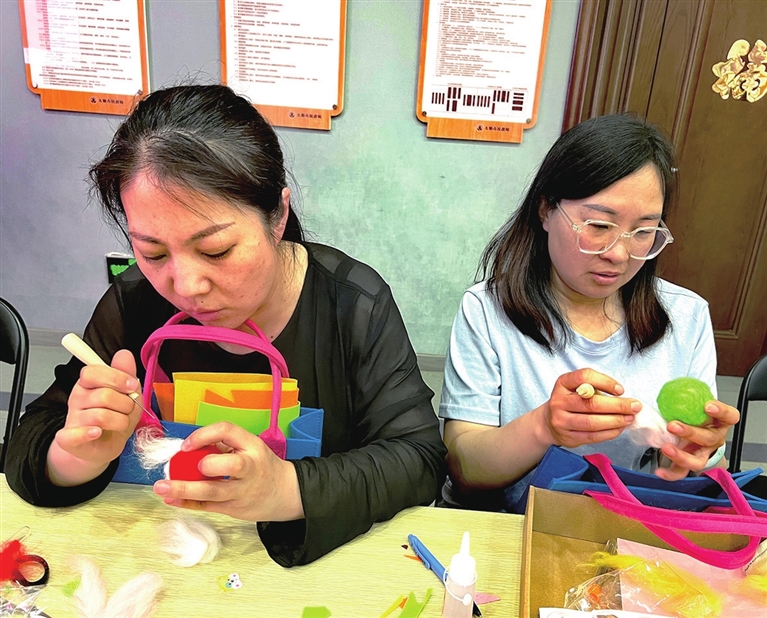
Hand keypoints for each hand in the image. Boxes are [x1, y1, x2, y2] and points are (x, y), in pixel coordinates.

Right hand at [53, 349, 142, 466]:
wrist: (105, 445)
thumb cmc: (116, 417)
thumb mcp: (127, 393)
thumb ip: (126, 373)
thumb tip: (124, 354)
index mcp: (88, 383)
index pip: (93, 372)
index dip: (116, 377)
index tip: (132, 386)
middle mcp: (78, 398)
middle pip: (103, 395)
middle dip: (126, 404)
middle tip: (128, 409)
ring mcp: (72, 419)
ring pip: (100, 416)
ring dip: (120, 421)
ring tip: (120, 423)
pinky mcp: (69, 439)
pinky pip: (73, 435)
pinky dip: (87, 433)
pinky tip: (97, 432)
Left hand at [152, 422, 303, 521]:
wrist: (285, 492)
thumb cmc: (260, 465)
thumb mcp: (249, 447)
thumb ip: (223, 445)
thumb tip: (187, 448)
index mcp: (252, 446)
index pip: (228, 431)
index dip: (204, 435)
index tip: (186, 445)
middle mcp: (250, 468)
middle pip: (230, 465)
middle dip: (207, 465)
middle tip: (188, 466)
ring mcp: (242, 491)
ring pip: (214, 492)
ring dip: (185, 489)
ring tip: (162, 487)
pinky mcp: (233, 508)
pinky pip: (207, 506)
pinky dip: (187, 503)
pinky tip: (171, 500)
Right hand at [540, 368, 640, 447]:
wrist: (550, 422)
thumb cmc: (571, 401)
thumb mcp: (577, 387)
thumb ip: (595, 388)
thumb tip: (624, 398)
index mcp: (563, 383)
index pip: (584, 377)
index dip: (605, 382)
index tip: (620, 390)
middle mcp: (559, 401)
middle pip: (591, 403)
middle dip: (618, 405)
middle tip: (635, 406)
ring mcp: (561, 420)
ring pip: (592, 422)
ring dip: (615, 421)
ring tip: (629, 418)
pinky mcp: (568, 437)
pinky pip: (592, 436)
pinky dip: (609, 433)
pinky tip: (619, 428)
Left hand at [656, 400, 739, 480]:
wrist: (696, 434)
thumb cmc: (696, 416)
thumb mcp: (696, 405)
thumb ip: (688, 398)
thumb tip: (670, 387)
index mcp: (719, 422)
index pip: (729, 416)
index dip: (721, 411)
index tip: (708, 405)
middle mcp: (714, 439)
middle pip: (708, 439)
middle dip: (690, 432)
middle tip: (673, 425)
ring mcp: (703, 454)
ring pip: (698, 460)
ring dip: (681, 455)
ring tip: (666, 448)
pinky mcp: (690, 463)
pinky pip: (682, 472)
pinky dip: (671, 473)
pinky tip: (660, 471)